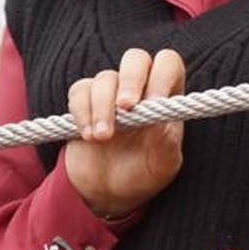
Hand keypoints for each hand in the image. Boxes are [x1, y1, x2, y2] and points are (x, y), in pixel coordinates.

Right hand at [64, 48, 184, 219]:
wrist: (110, 190)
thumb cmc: (144, 172)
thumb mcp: (163, 164)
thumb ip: (166, 142)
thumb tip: (161, 121)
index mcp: (166, 95)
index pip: (168, 64)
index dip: (162, 76)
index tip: (154, 103)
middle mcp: (139, 86)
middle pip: (135, 58)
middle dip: (131, 80)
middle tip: (126, 108)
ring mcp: (110, 91)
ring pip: (105, 78)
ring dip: (102, 106)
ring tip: (102, 138)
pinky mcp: (84, 100)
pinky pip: (80, 91)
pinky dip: (82, 112)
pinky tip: (88, 135)